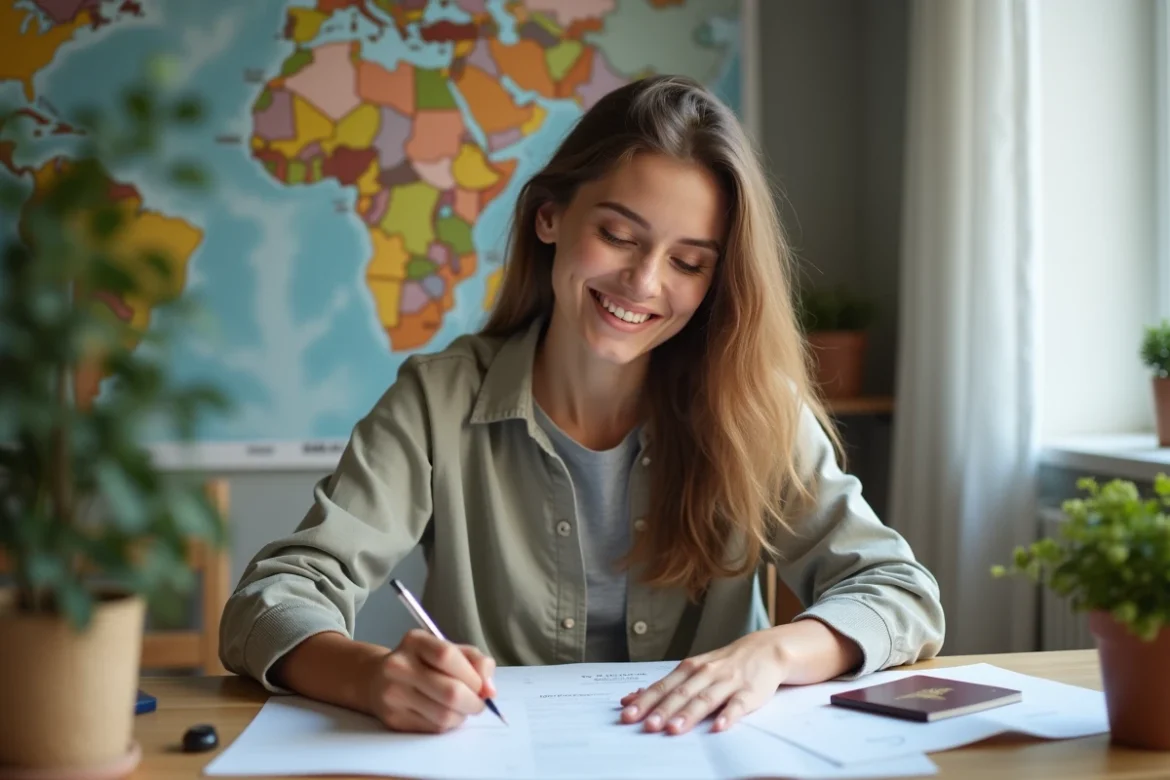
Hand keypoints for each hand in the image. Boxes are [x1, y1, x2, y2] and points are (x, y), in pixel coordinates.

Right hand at [362, 628, 496, 732]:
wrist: (377, 679)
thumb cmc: (423, 663)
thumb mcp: (448, 650)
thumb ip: (476, 662)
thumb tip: (490, 690)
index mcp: (415, 642)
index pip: (448, 656)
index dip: (472, 675)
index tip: (481, 685)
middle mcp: (399, 666)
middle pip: (450, 691)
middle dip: (474, 702)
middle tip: (478, 702)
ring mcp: (393, 694)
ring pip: (444, 715)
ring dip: (462, 716)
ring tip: (461, 708)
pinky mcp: (393, 719)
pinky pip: (433, 728)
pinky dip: (448, 725)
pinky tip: (445, 714)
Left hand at [619, 631, 789, 734]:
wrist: (765, 650)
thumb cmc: (724, 664)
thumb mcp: (693, 670)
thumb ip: (665, 686)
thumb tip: (630, 698)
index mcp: (689, 669)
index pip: (663, 687)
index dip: (646, 701)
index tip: (628, 714)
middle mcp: (706, 673)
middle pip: (681, 694)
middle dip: (663, 710)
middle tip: (647, 725)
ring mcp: (728, 682)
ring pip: (705, 699)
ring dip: (689, 714)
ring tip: (674, 729)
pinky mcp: (749, 692)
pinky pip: (738, 705)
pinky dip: (728, 716)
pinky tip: (718, 727)